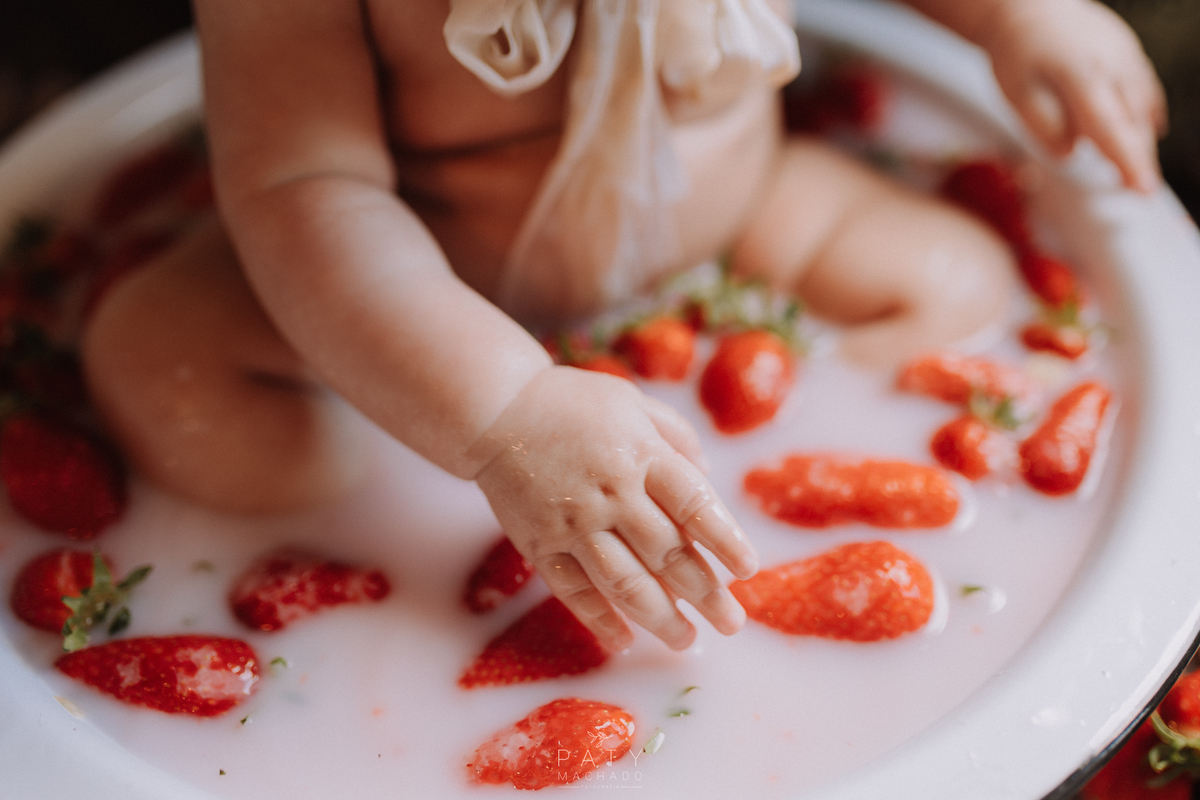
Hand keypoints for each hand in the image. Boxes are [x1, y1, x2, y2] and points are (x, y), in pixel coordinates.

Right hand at [471, 366, 757, 650]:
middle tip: (732, 623)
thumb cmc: (575, 405)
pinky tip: (625, 640)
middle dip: (705, 594)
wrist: (496, 410)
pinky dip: (599, 620)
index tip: (749, 570)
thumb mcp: (635, 404)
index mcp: (641, 455)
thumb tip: (707, 478)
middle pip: (667, 553)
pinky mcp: (541, 544)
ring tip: (687, 640)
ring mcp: (574, 523)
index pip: (694, 505)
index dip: (725, 540)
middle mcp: (611, 493)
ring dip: (659, 618)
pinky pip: (573, 591)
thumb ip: (677, 439)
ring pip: (624, 582)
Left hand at [982, 0, 1166, 191]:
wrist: (1027, 6)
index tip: (1143, 190)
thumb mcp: (1017, 94)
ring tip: (1137, 171)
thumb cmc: (1016, 54)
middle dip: (1138, 158)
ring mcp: (1126, 54)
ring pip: (1141, 107)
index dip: (1127, 161)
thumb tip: (1072, 153)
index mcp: (1081, 76)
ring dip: (1141, 139)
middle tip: (1138, 192)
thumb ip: (1044, 126)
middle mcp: (1112, 64)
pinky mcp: (1130, 49)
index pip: (1109, 128)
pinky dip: (1145, 113)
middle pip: (1132, 122)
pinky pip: (1145, 88)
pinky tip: (1147, 133)